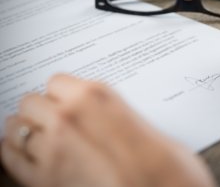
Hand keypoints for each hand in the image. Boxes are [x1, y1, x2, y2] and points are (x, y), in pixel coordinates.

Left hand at [1, 74, 215, 186]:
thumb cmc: (165, 165)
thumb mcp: (144, 125)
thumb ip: (116, 114)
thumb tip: (105, 118)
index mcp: (96, 96)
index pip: (56, 81)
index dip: (63, 93)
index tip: (69, 101)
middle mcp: (68, 118)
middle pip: (31, 101)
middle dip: (42, 109)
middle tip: (57, 120)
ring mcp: (51, 150)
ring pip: (17, 126)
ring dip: (28, 129)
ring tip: (42, 136)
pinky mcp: (43, 181)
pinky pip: (9, 157)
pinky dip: (13, 152)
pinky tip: (26, 153)